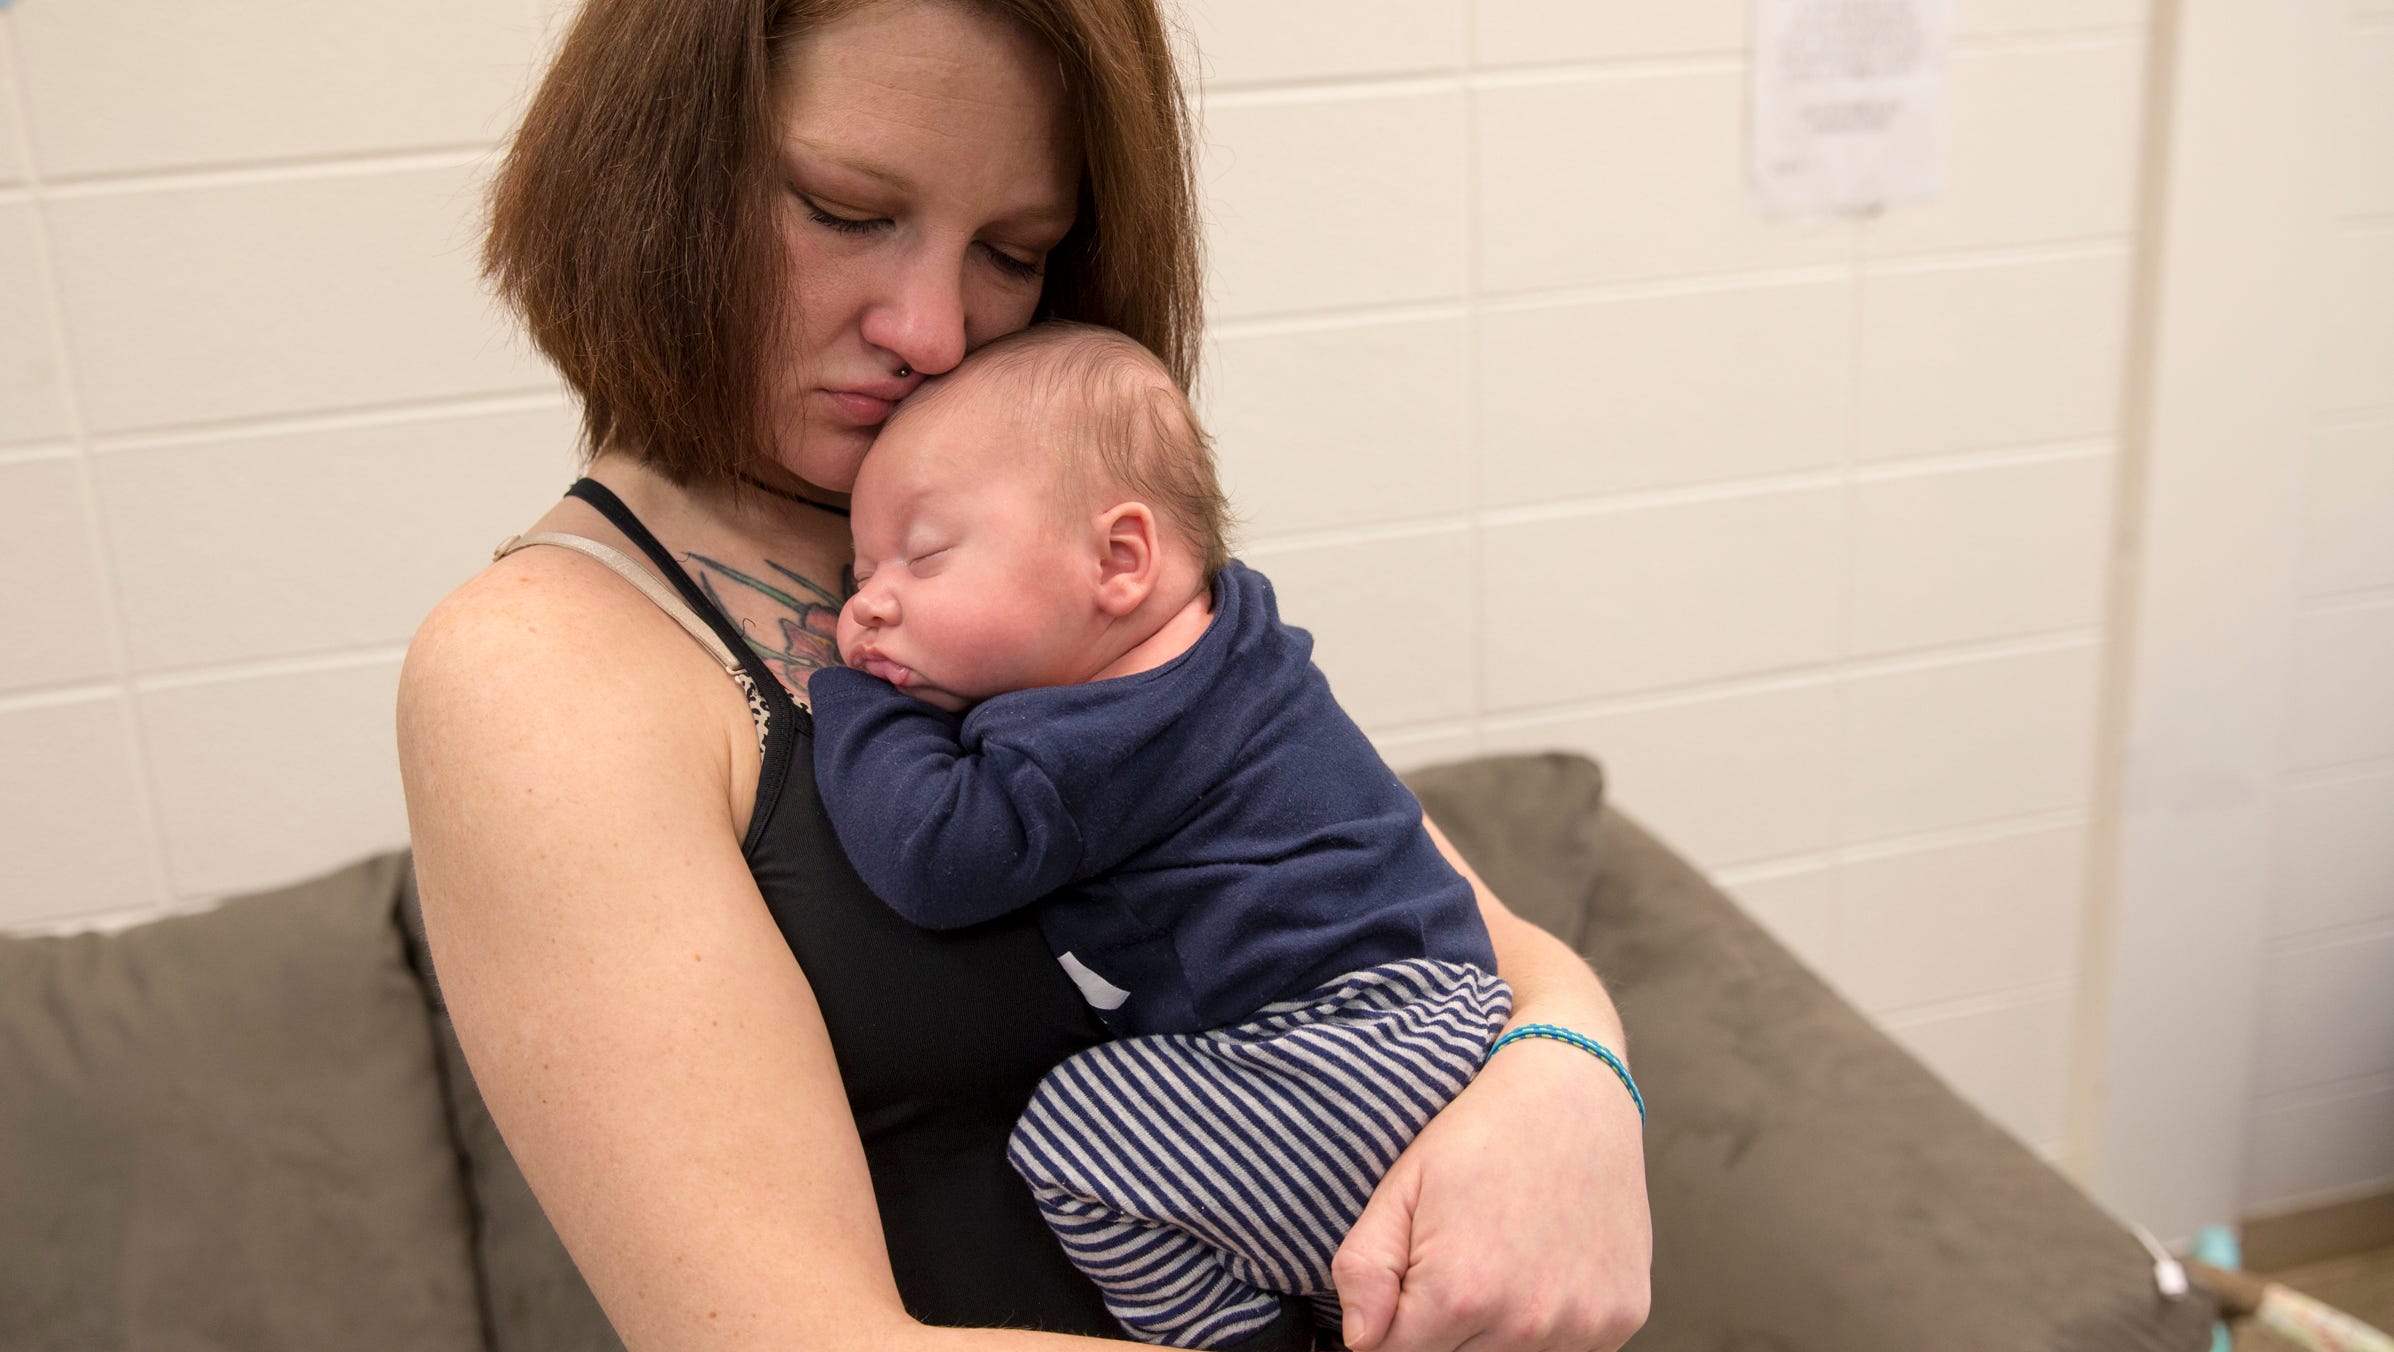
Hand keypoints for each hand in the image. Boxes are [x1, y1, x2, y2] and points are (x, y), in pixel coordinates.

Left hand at [1331, 1035, 1651, 1351]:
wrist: (1575, 1092)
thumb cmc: (1481, 1135)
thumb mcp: (1401, 1187)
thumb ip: (1365, 1269)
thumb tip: (1360, 1341)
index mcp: (1459, 1293)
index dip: (1392, 1324)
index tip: (1403, 1288)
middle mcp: (1525, 1322)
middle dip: (1442, 1329)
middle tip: (1456, 1260)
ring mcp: (1581, 1326)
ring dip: (1494, 1330)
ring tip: (1499, 1261)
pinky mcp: (1622, 1319)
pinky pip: (1564, 1351)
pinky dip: (1545, 1326)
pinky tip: (1542, 1270)